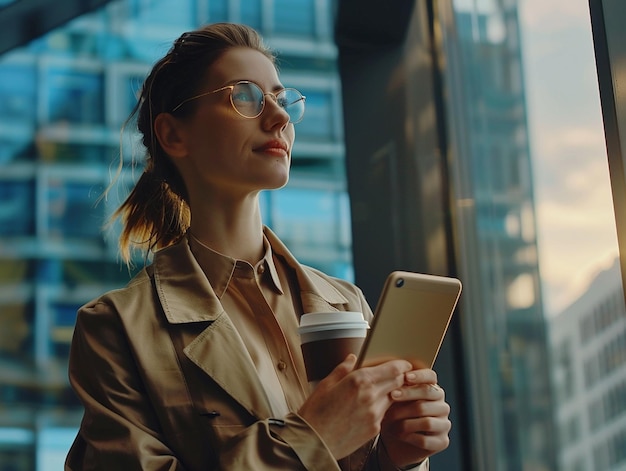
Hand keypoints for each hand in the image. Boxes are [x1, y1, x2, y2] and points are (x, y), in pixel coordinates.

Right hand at [298, 354, 412, 459]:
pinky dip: (381, 408)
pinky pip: (384, 414)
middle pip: (398, 382)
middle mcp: (371, 396)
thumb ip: (343, 369)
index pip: (393, 369)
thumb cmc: (315, 413)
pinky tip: (369, 408)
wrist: (313, 442)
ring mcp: (375, 414)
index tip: (404, 364)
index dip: (402, 365)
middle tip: (397, 376)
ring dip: (390, 393)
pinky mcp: (375, 429)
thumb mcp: (325, 384)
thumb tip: (352, 358)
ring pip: (393, 398)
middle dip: (400, 378)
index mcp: (359, 381)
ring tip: (378, 392)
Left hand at [379, 369, 450, 467]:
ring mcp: (444, 424)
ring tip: (390, 421)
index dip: (420, 376)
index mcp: (433, 391)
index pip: (432, 377)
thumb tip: (390, 374)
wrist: (397, 443)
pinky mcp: (442, 442)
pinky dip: (408, 437)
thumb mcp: (394, 400)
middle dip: (408, 394)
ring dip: (405, 421)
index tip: (406, 377)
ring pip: (426, 420)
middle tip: (392, 396)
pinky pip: (425, 439)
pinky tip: (399, 434)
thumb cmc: (395, 416)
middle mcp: (442, 406)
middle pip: (429, 395)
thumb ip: (396, 387)